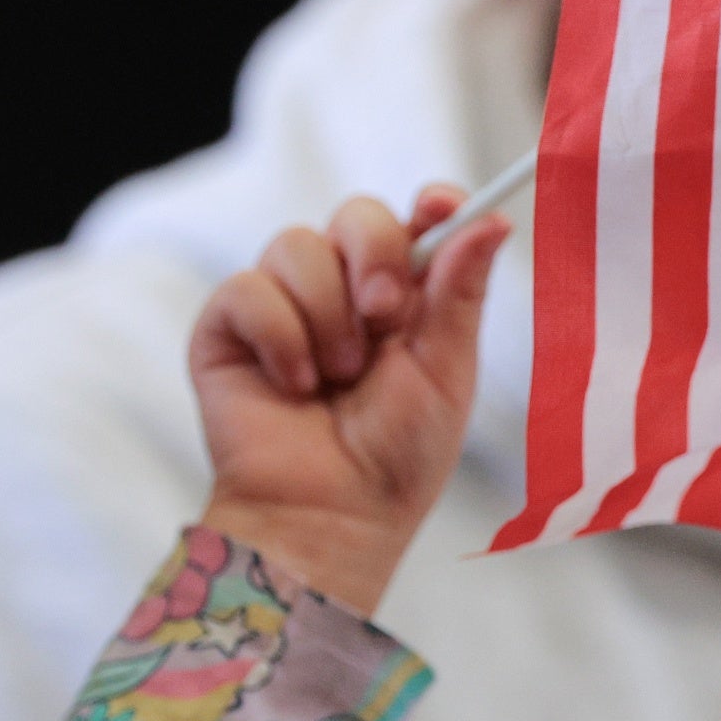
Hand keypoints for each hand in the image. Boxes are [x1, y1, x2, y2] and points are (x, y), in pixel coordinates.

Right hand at [189, 184, 505, 611]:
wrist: (330, 515)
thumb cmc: (396, 459)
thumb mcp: (445, 372)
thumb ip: (460, 292)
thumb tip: (493, 219)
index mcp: (402, 297)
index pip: (416, 221)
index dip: (429, 205)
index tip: (439, 206)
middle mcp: (341, 291)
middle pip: (356, 214)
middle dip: (374, 255)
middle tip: (382, 315)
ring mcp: (282, 306)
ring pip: (296, 244)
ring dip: (325, 314)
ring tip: (336, 378)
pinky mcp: (228, 328)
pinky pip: (248, 288)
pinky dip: (278, 335)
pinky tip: (293, 385)